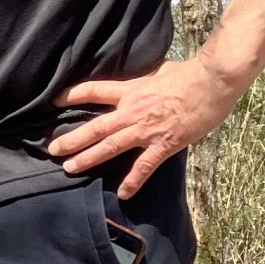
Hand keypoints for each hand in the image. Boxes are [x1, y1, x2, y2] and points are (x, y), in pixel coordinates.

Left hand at [50, 56, 242, 197]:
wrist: (211, 82)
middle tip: (53, 150)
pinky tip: (122, 193)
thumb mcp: (160, 70)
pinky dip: (133, 181)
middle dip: (72, 139)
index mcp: (131, 90)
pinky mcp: (164, 144)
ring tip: (70, 168)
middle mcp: (132, 111)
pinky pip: (144, 166)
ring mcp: (146, 130)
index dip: (73, 95)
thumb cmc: (190, 73)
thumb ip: (147, 79)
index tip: (56, 100)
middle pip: (95, 127)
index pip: (94, 91)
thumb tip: (146, 78)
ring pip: (111, 146)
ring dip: (88, 158)